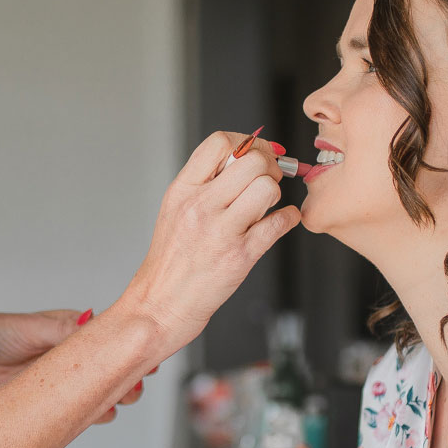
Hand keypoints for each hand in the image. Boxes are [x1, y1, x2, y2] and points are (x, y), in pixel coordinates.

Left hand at [0, 312, 147, 421]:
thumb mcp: (30, 328)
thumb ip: (63, 329)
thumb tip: (93, 322)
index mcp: (74, 328)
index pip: (112, 337)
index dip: (131, 346)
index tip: (147, 356)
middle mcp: (75, 354)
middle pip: (114, 366)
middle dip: (129, 375)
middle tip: (133, 384)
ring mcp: (67, 380)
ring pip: (103, 390)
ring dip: (115, 395)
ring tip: (120, 399)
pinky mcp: (56, 402)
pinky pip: (84, 410)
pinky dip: (96, 413)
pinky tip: (101, 414)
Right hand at [117, 132, 300, 353]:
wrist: (159, 305)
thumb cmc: (170, 261)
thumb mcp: (175, 211)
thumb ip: (204, 184)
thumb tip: (244, 160)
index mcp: (183, 190)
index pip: (219, 143)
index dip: (246, 142)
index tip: (256, 153)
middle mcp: (200, 206)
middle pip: (252, 160)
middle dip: (269, 167)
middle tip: (269, 180)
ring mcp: (220, 231)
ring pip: (267, 188)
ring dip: (276, 194)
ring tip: (267, 206)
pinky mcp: (239, 257)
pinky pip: (279, 224)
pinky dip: (288, 219)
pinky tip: (281, 222)